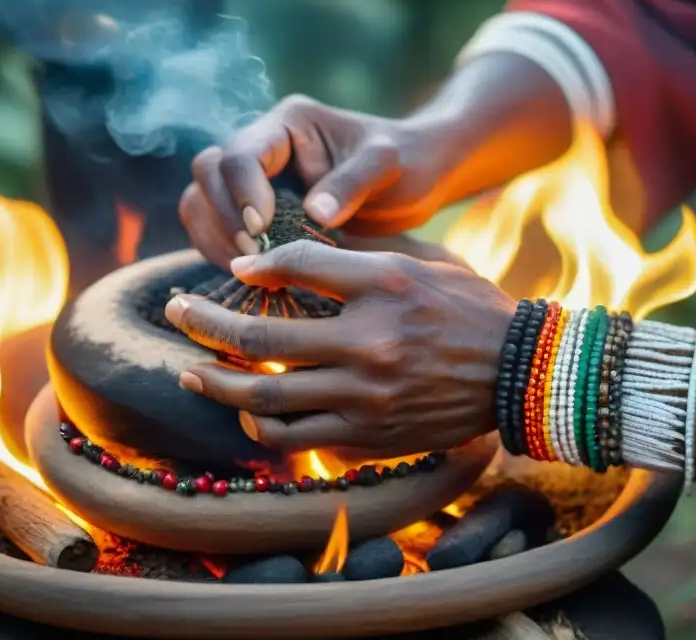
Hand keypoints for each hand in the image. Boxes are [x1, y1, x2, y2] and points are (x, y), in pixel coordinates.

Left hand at [164, 240, 513, 456]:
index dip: (253, 266)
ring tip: (191, 374)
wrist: (520, 373)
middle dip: (205, 324)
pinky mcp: (372, 437)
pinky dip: (265, 426)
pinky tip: (248, 413)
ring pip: (267, 399)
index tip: (231, 269)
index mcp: (384, 290)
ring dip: (219, 386)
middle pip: (261, 338)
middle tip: (176, 312)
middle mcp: (371, 345)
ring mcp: (368, 399)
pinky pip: (300, 439)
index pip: (296, 267)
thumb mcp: (418, 262)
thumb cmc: (467, 307)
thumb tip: (275, 258)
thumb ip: (350, 257)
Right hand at [179, 95, 448, 267]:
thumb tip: (316, 214)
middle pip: (207, 173)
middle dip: (221, 216)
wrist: (416, 178)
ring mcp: (253, 179)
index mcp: (287, 123)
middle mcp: (262, 146)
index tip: (261, 230)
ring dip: (214, 237)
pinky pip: (215, 229)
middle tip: (252, 257)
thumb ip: (353, 183)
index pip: (239, 153)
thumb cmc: (408, 161)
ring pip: (200, 201)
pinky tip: (252, 278)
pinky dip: (222, 252)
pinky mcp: (254, 211)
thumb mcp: (388, 165)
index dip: (241, 194)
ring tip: (247, 271)